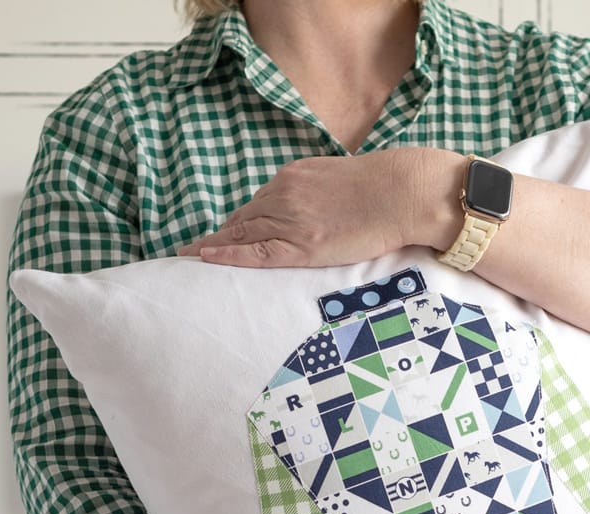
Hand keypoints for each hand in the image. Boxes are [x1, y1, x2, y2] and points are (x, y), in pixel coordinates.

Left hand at [176, 148, 437, 267]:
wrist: (401, 192)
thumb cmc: (383, 187)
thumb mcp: (339, 178)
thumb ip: (317, 191)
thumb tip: (314, 208)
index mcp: (293, 177)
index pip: (256, 203)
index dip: (235, 221)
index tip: (218, 231)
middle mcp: (284, 194)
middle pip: (242, 219)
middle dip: (217, 234)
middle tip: (188, 250)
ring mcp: (291, 219)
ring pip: (242, 233)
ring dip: (213, 246)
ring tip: (188, 259)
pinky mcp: (302, 244)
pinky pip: (255, 251)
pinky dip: (226, 254)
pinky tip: (204, 258)